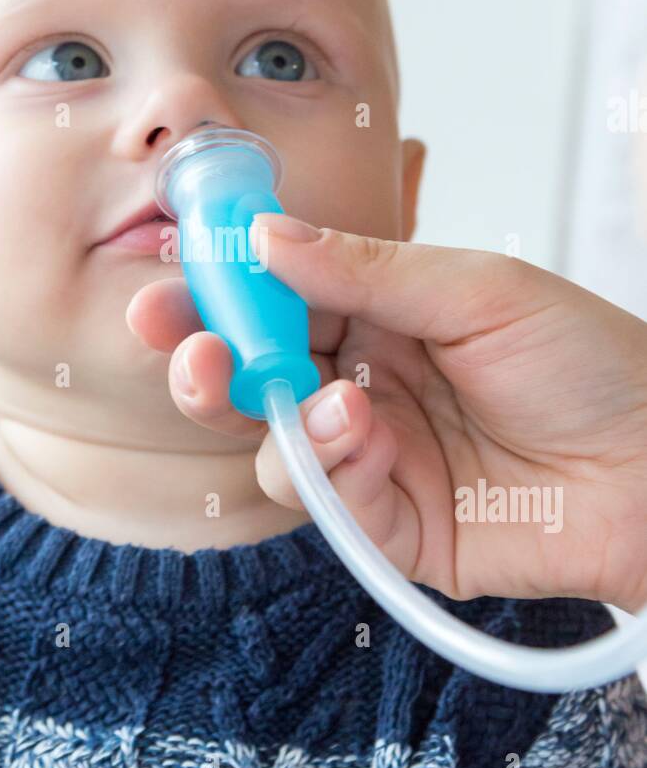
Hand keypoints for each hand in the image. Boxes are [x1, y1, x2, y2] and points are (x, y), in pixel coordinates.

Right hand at [126, 215, 646, 613]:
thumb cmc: (591, 363)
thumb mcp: (479, 290)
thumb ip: (368, 270)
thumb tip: (266, 236)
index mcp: (385, 317)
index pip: (281, 300)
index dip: (225, 288)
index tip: (176, 270)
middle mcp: (368, 386)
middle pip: (256, 378)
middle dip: (209, 363)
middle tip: (183, 347)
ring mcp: (377, 460)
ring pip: (274, 447)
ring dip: (279, 419)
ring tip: (337, 401)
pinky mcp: (393, 530)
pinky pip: (328, 506)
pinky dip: (328, 471)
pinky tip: (362, 436)